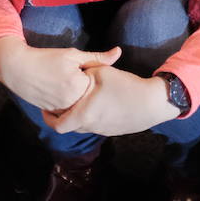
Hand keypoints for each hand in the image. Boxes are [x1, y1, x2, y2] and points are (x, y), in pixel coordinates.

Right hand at [0, 36, 121, 112]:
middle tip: (80, 80)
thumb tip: (119, 52)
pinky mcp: (51, 111)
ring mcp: (60, 109)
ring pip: (78, 107)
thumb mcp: (73, 55)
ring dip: (81, 99)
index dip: (98, 78)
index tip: (92, 72)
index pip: (99, 87)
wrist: (17, 67)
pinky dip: (69, 104)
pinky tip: (63, 90)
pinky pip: (67, 111)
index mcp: (79, 87)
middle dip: (91, 91)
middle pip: (90, 99)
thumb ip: (97, 58)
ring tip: (70, 84)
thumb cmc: (46, 58)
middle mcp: (70, 102)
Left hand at [44, 66, 178, 136]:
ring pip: (83, 126)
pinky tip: (98, 103)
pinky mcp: (113, 129)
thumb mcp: (102, 72)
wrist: (152, 103)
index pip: (57, 125)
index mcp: (84, 115)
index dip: (48, 118)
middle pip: (68, 127)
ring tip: (79, 100)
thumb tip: (77, 71)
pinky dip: (91, 116)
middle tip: (60, 103)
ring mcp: (103, 130)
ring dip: (77, 116)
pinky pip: (96, 125)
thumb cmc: (125, 87)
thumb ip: (86, 70)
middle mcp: (91, 126)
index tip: (46, 107)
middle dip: (62, 115)